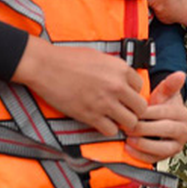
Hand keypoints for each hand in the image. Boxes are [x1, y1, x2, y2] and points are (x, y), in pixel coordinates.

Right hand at [13, 39, 146, 136]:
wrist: (46, 66)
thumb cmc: (68, 59)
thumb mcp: (99, 56)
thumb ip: (114, 69)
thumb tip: (122, 80)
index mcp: (120, 69)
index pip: (140, 87)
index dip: (132, 92)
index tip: (125, 96)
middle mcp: (117, 86)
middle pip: (141, 108)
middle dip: (133, 110)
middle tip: (124, 110)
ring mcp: (105, 102)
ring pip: (130, 122)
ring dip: (123, 122)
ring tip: (114, 118)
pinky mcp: (91, 116)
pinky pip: (111, 130)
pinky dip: (107, 129)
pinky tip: (101, 122)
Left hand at [125, 72, 186, 162]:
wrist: (157, 119)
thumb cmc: (159, 105)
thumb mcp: (162, 93)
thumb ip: (169, 85)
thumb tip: (180, 74)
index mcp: (182, 114)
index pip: (166, 113)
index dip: (149, 113)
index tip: (135, 112)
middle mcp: (183, 131)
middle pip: (165, 130)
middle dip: (144, 129)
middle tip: (128, 126)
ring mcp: (176, 146)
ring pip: (163, 148)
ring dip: (144, 144)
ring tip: (129, 138)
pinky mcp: (165, 157)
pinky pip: (154, 159)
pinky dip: (140, 155)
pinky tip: (129, 148)